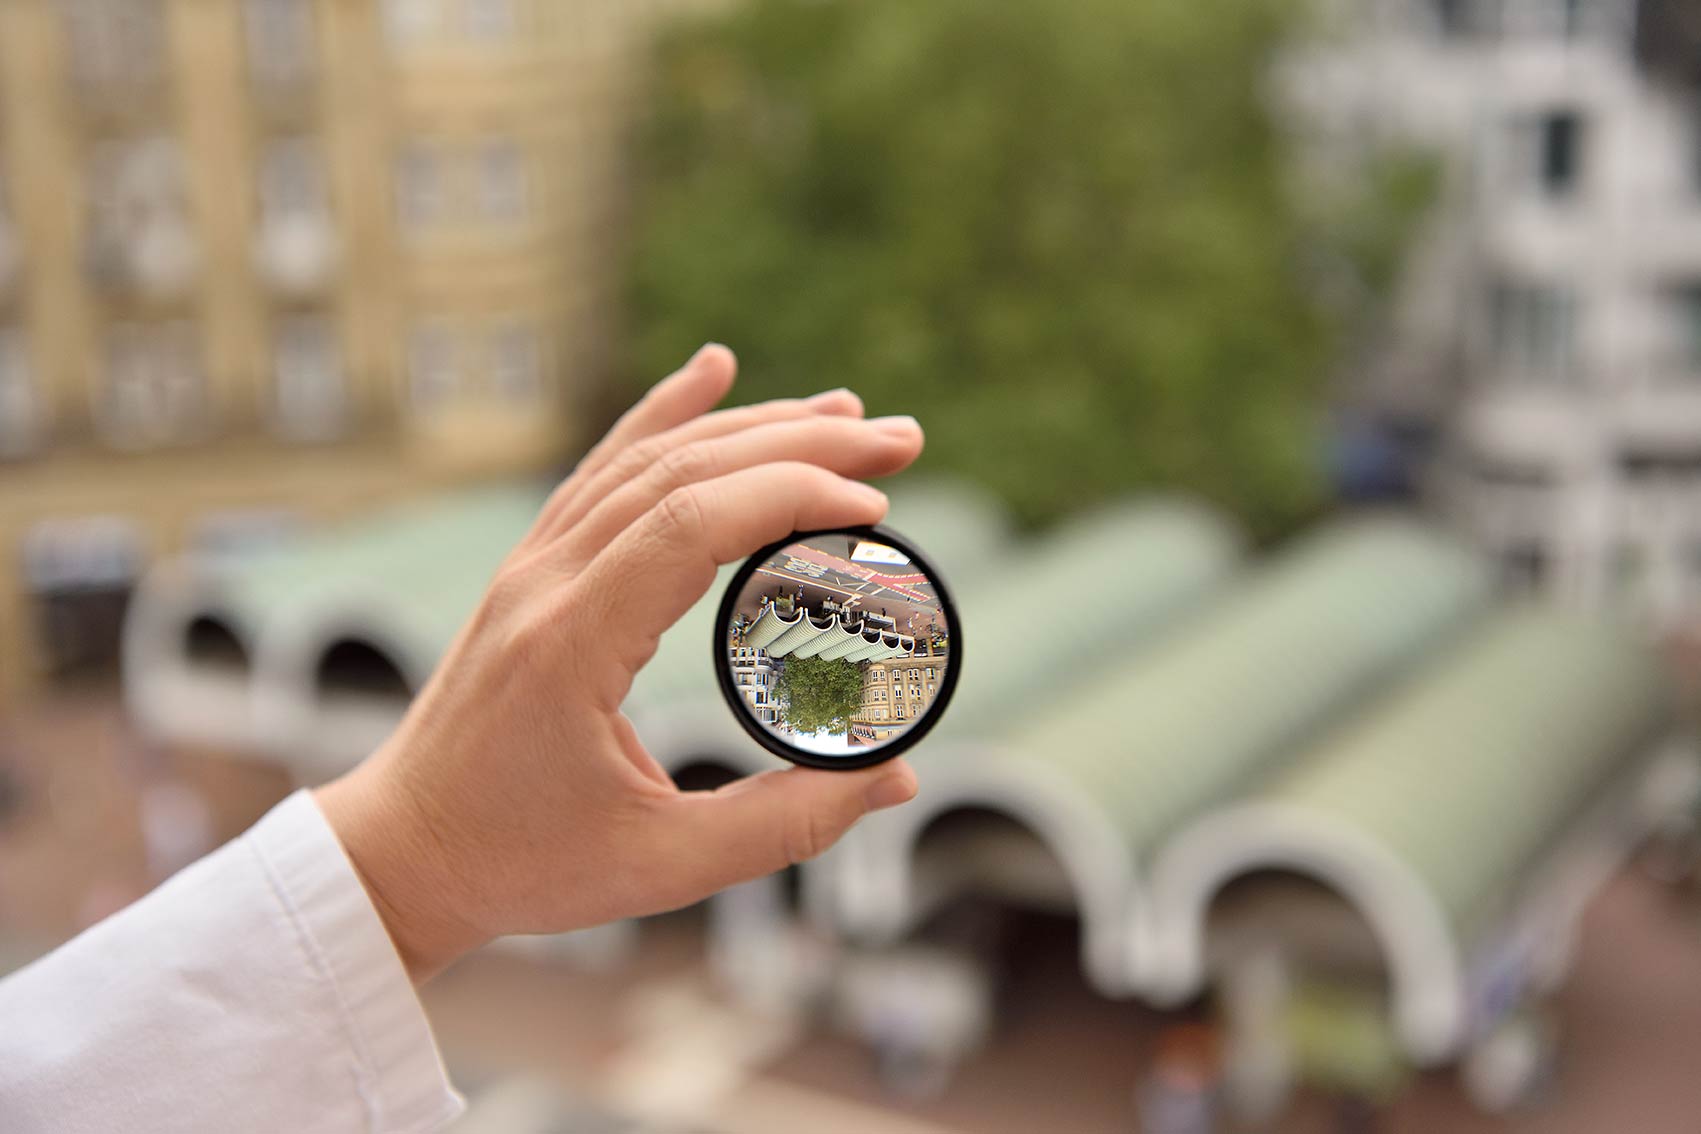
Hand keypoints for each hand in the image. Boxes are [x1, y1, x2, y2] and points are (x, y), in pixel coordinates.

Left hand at [315, 345, 924, 980]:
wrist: (402, 854)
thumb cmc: (520, 865)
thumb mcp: (660, 865)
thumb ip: (784, 823)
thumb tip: (898, 780)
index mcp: (570, 643)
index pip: (691, 523)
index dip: (793, 497)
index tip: (878, 508)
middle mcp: (545, 581)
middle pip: (681, 470)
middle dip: (801, 443)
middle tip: (902, 439)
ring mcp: (533, 565)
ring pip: (647, 457)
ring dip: (751, 424)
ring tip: (845, 415)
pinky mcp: (534, 569)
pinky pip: (603, 468)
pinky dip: (663, 413)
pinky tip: (711, 370)